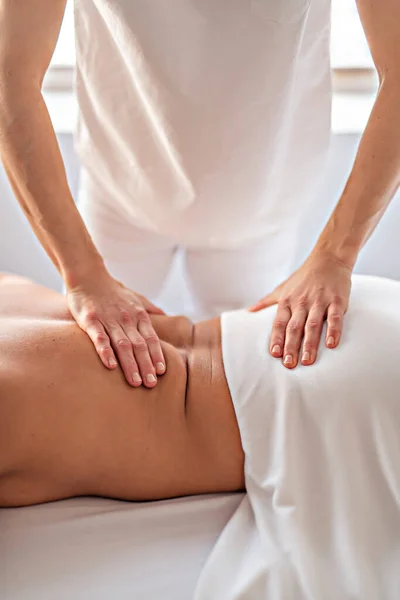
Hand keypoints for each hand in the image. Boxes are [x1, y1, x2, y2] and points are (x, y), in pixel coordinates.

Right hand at [67, 272, 166, 386]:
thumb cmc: (112, 290)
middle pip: (139, 345)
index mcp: (138, 315)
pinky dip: (105, 351)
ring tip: (135, 382)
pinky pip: (99, 337)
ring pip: (122, 345)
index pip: (151, 338)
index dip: (157, 355)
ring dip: (130, 364)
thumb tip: (164, 315)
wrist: (88, 275)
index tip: (162, 372)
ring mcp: (108, 319)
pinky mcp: (90, 320)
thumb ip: (150, 308)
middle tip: (151, 384)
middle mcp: (126, 318)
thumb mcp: (135, 297)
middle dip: (146, 365)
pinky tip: (111, 366)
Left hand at [249, 253, 351, 368]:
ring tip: (307, 361)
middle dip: (291, 347)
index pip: (279, 323)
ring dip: (310, 344)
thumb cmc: (303, 277)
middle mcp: (301, 302)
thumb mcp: (282, 288)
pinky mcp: (337, 300)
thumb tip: (248, 312)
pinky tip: (331, 345)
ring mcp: (319, 301)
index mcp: (287, 301)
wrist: (328, 259)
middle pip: (294, 327)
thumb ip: (266, 302)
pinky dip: (333, 330)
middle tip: (289, 365)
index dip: (276, 338)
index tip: (274, 354)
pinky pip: (335, 317)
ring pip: (312, 325)